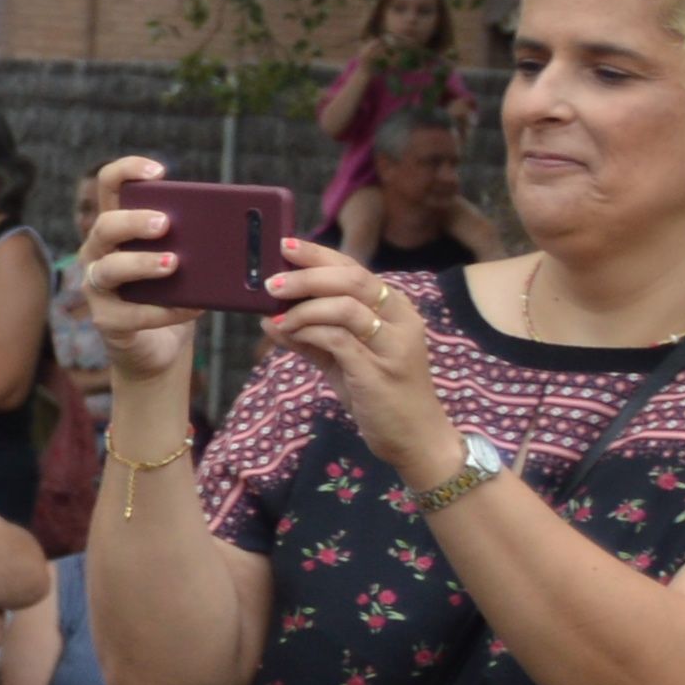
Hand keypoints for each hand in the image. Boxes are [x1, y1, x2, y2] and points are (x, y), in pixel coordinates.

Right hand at [71, 158, 202, 375]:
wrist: (160, 348)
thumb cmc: (175, 294)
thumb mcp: (188, 262)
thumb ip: (197, 242)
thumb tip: (241, 230)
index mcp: (119, 228)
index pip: (109, 186)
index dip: (127, 171)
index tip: (159, 172)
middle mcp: (98, 253)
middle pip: (104, 225)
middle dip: (134, 221)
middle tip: (166, 223)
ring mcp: (97, 287)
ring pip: (108, 268)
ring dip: (141, 263)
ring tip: (173, 263)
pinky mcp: (107, 321)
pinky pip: (132, 314)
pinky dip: (164, 311)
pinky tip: (191, 309)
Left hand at [264, 242, 455, 483]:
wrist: (415, 438)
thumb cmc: (380, 395)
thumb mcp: (342, 361)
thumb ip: (311, 338)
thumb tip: (269, 319)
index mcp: (396, 309)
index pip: (356, 269)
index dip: (319, 254)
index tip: (285, 245)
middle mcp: (401, 321)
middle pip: (353, 280)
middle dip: (307, 276)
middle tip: (271, 283)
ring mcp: (394, 346)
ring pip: (346, 307)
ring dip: (304, 308)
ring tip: (277, 317)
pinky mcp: (379, 372)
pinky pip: (339, 340)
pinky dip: (308, 332)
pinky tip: (289, 335)